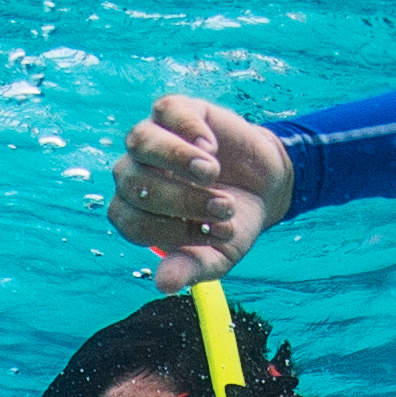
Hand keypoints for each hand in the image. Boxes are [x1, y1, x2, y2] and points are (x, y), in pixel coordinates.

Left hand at [106, 92, 293, 288]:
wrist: (263, 187)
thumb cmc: (231, 223)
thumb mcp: (217, 254)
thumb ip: (190, 269)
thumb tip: (164, 285)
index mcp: (135, 212)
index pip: (132, 222)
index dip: (169, 232)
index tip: (214, 235)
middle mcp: (134, 173)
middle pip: (134, 183)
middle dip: (180, 199)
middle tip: (223, 207)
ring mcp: (151, 139)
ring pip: (140, 141)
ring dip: (175, 158)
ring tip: (209, 172)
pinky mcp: (175, 112)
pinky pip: (167, 111)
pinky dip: (187, 129)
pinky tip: (210, 147)